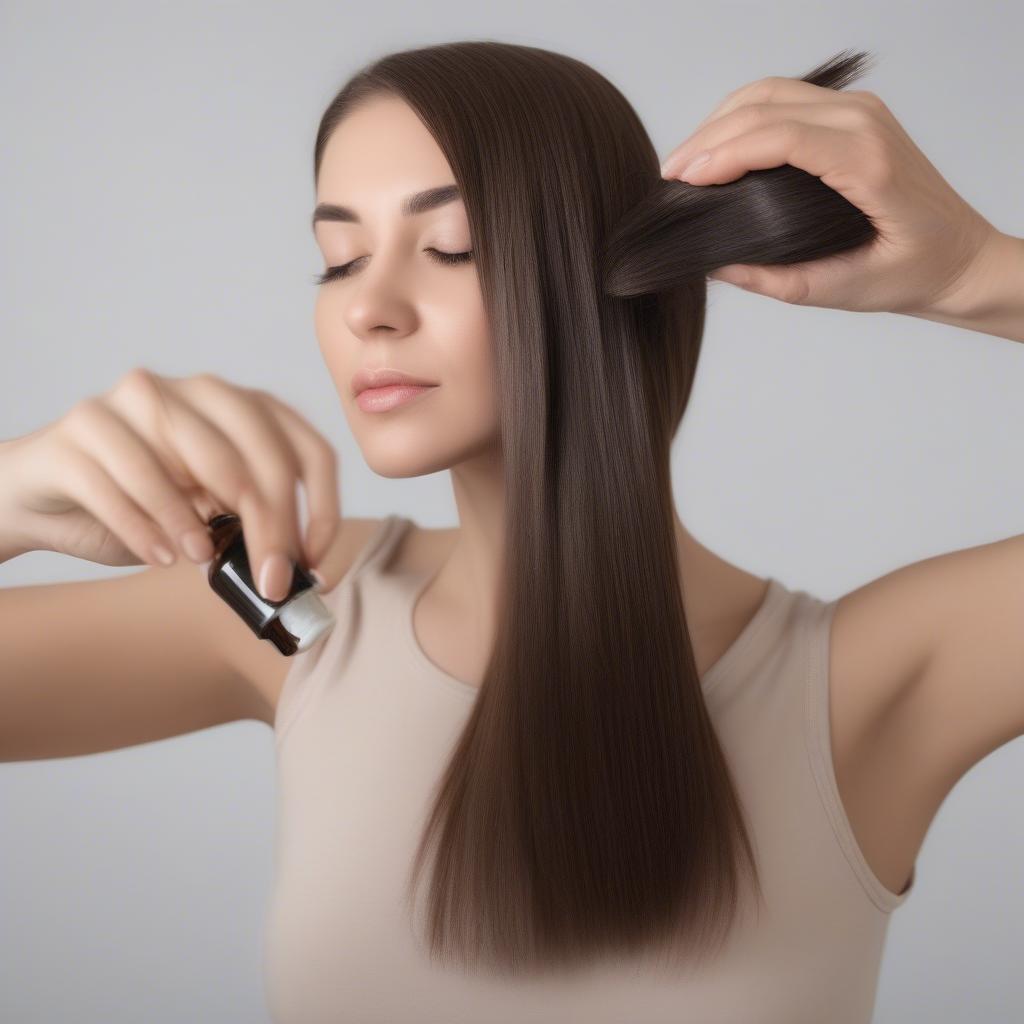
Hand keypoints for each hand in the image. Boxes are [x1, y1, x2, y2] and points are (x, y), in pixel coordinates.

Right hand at [0, 368, 339, 600]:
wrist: (48, 496)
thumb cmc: (143, 506)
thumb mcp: (210, 515)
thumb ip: (248, 524)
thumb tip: (294, 566)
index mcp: (241, 406)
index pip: (307, 450)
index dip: (321, 510)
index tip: (313, 563)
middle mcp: (194, 391)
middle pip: (258, 457)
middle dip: (273, 527)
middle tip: (273, 581)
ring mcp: (134, 402)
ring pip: (192, 461)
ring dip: (203, 524)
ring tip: (202, 561)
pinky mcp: (82, 426)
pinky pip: (123, 479)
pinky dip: (147, 526)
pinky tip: (158, 556)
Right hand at [659, 76, 1001, 316]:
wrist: (958, 256)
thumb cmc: (911, 272)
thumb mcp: (840, 289)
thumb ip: (775, 280)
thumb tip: (717, 265)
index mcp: (867, 162)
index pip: (778, 136)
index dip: (723, 154)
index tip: (685, 182)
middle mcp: (865, 123)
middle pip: (765, 105)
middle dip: (708, 138)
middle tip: (671, 177)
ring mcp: (860, 112)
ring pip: (769, 92)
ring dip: (720, 121)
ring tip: (687, 163)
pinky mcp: (852, 114)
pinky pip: (784, 97)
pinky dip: (742, 115)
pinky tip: (719, 146)